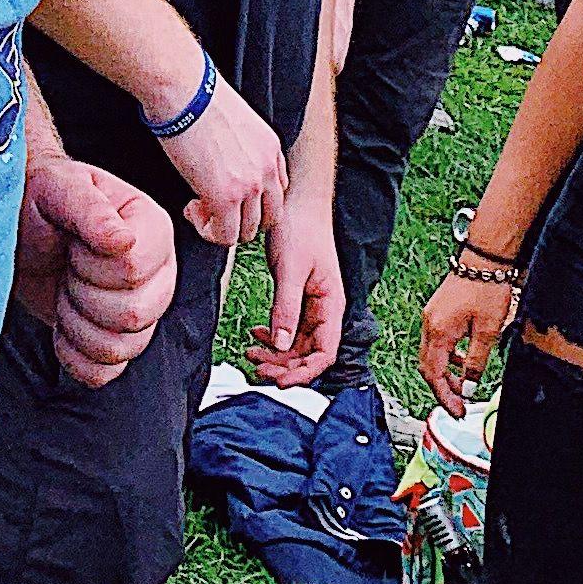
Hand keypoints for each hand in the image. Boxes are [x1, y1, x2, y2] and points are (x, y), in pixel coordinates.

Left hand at [18, 154, 175, 385]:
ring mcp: (142, 310)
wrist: (17, 228)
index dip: (91, 265)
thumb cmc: (40, 200)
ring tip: (64, 289)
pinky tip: (62, 325)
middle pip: (133, 315)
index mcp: (151, 228)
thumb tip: (123, 241)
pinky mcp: (118, 340)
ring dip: (76, 324)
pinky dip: (74, 355)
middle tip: (66, 266)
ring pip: (122, 348)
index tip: (72, 243)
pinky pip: (106, 372)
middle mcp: (157, 272)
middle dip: (82, 294)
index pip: (133, 271)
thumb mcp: (57, 188)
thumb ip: (88, 209)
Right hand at [158, 74, 287, 249]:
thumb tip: (224, 162)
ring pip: (247, 232)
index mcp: (270, 149)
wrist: (184, 90)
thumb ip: (241, 147)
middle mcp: (267, 169)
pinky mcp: (225, 197)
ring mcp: (249, 186)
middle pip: (268, 218)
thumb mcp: (235, 121)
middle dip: (241, 220)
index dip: (251, 202)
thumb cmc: (198, 96)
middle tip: (214, 209)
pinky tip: (191, 209)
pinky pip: (224, 236)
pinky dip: (207, 231)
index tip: (228, 196)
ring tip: (199, 210)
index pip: (276, 192)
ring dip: (222, 227)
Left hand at [244, 165, 346, 389]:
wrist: (298, 201)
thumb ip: (286, 308)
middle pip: (309, 353)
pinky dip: (273, 336)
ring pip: (297, 343)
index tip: (280, 381)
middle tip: (256, 367)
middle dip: (284, 366)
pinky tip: (256, 334)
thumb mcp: (290, 270)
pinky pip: (289, 328)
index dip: (304, 372)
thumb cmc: (301, 228)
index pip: (325, 353)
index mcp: (332, 305)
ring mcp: (313, 305)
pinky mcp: (299, 298)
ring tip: (250, 353)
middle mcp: (326, 310)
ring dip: (276, 353)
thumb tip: (282, 345)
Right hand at [417, 265, 516, 417]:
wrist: (484, 259)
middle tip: (460, 403)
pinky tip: (463, 359)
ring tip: (464, 384)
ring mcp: (431, 317)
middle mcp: (429, 324)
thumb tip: (467, 385)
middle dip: (442, 388)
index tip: (457, 410)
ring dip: (444, 373)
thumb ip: (475, 361)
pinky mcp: (437, 312)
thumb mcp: (488, 331)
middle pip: (427, 367)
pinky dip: (447, 357)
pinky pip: (436, 342)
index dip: (444, 396)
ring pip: (431, 355)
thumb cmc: (486, 289)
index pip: (433, 374)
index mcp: (438, 332)